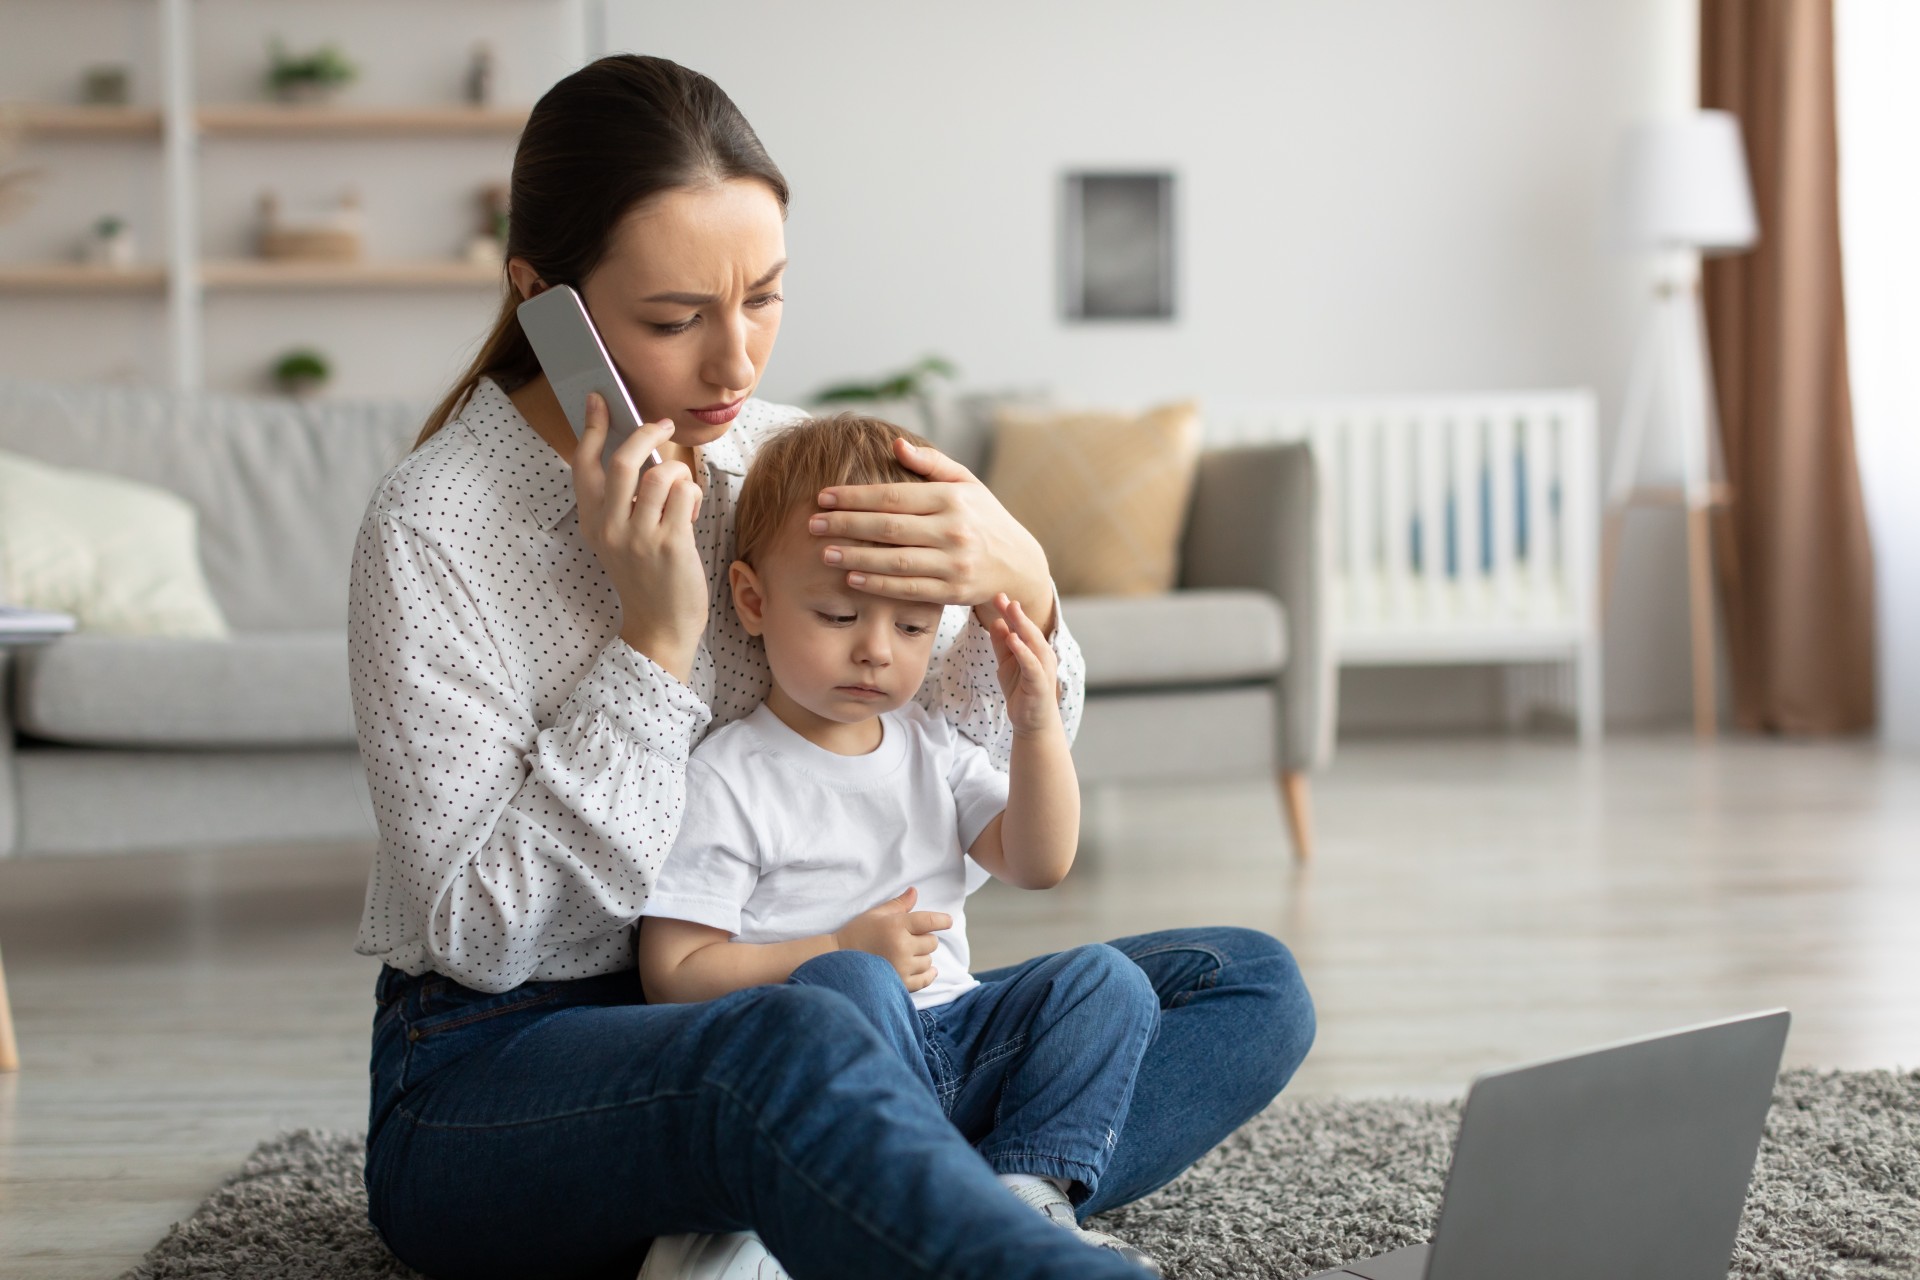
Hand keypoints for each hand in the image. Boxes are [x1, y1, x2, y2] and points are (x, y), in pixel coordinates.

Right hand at [570, 392, 706, 678]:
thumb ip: (624, 501)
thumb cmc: (648, 575)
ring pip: (660, 474)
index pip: (584, 465)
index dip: (591, 427)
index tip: (599, 400)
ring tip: (681, 492)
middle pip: (624, 460)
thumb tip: (643, 451)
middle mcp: (609, 527)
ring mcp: (638, 536)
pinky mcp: (669, 543)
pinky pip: (683, 493)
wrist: (661, 626)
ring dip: (678, 473)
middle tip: (662, 425)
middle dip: (646, 433)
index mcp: (592, 522)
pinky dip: (691, 494)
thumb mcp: (621, 538)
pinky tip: (690, 511)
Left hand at [810, 437, 1055, 633]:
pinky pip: (908, 588)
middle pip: (888, 527)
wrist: (1018, 564)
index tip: (823, 497)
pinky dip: (878, 584)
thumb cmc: (983, 518)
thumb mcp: (966, 483)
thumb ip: (930, 463)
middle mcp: (954, 530)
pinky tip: (852, 578)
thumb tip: (895, 445)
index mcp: (952, 498)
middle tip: (812, 523)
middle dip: (846, 524)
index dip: (855, 496)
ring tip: (824, 552)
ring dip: (856, 557)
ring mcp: (954, 563)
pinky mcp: (953, 591)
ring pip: (895, 560)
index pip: (893, 496)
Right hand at [832, 886, 950, 992]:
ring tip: (906, 954)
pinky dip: (927, 974)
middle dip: (925, 939)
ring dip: (922, 957)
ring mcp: (901, 966)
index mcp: (896, 925)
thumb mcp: (876, 914)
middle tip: (910, 939)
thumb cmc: (857, 933)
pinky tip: (925, 969)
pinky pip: (924, 979)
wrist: (838, 960)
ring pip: (928, 961)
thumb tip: (915, 891)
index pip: (929, 921)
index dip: (942, 920)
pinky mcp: (900, 984)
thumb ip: (899, 904)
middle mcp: (901, 946)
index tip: (948, 921)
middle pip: (931, 942)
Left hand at [988, 593, 1062, 736]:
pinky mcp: (1040, 683)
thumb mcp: (1006, 663)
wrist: (1032, 721)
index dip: (1010, 611)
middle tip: (1002, 596)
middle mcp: (1042, 655)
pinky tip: (1013, 639)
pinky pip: (1031, 664)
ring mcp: (1043, 668)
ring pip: (1033, 643)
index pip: (1021, 626)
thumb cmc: (1021, 690)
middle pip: (1028, 630)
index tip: (997, 595)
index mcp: (1034, 648)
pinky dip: (1023, 651)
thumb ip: (1002, 644)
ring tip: (1010, 610)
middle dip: (1016, 613)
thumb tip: (997, 621)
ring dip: (1021, 626)